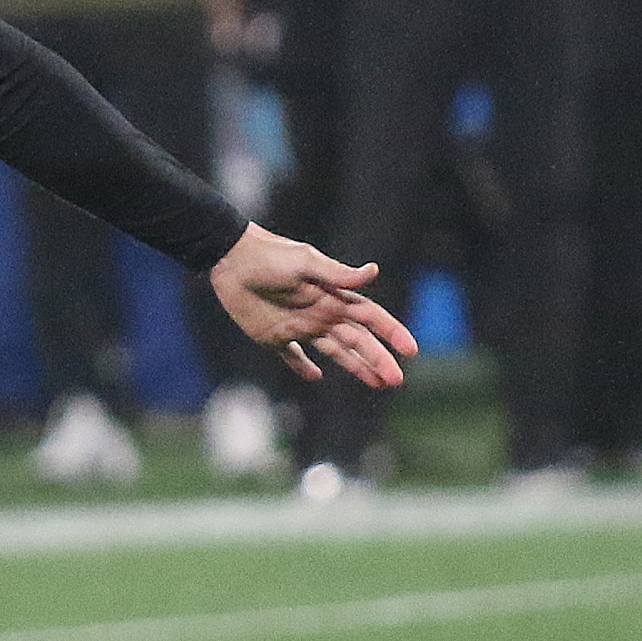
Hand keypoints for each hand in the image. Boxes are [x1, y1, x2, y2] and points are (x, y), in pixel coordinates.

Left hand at [207, 223, 417, 388]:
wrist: (230, 259)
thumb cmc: (270, 256)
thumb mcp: (306, 262)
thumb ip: (338, 274)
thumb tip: (374, 271)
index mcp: (333, 296)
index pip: (371, 318)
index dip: (391, 333)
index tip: (411, 350)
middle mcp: (321, 314)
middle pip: (357, 341)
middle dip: (378, 360)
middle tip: (396, 380)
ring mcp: (299, 327)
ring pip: (335, 352)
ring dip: (356, 367)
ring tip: (377, 384)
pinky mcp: (273, 337)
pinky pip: (293, 357)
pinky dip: (303, 367)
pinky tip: (316, 376)